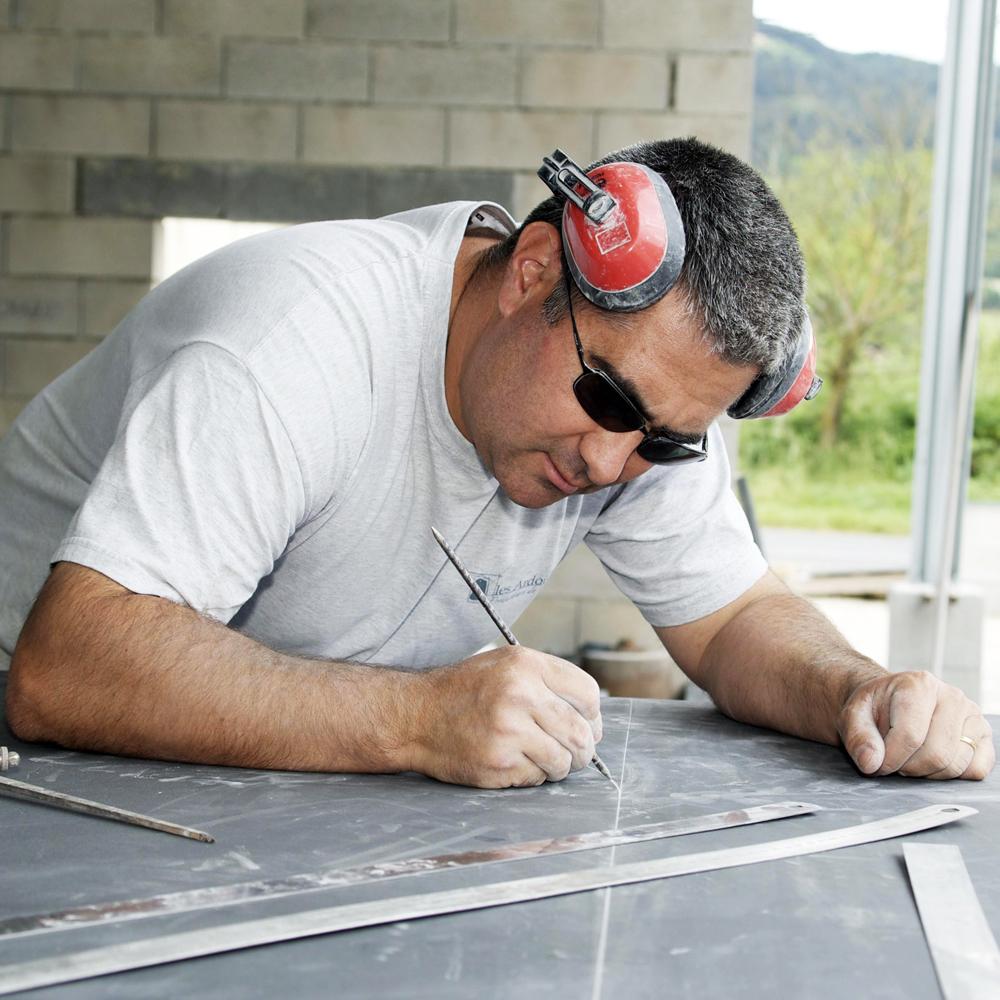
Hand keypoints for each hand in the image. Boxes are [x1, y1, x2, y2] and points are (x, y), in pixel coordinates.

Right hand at [406, 646, 601, 787]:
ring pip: (564, 761)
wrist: (417, 715)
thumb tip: (592, 721)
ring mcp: (509, 732)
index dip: (592, 714)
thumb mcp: (506, 665)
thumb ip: (549, 683)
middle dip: (583, 748)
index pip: (588, 694)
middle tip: (573, 751)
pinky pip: (538, 778)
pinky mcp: (498, 763)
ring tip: (543, 757)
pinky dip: (533, 775)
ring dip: (560, 765)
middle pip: (581, 733)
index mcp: (526, 665)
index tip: (587, 724)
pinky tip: (515, 761)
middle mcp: (520, 695)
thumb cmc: (464, 690)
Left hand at [839, 671, 994, 779]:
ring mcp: (972, 715)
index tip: (876, 763)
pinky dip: (952, 775)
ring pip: (955, 764)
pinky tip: (931, 761)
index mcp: (918, 684)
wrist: (890, 704)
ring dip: (927, 773)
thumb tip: (871, 762)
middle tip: (893, 761)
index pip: (910, 735)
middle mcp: (951, 696)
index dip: (890, 759)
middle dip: (908, 767)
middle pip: (936, 754)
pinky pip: (976, 769)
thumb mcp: (853, 716)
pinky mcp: (983, 735)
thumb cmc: (874, 709)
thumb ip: (858, 738)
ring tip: (910, 757)